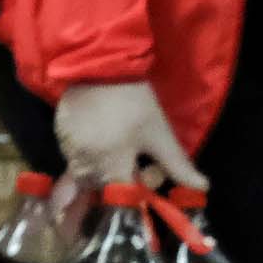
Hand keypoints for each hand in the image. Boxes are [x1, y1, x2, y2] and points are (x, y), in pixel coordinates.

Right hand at [53, 81, 204, 190]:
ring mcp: (68, 146)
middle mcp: (84, 160)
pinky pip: (71, 156)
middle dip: (112, 185)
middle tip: (129, 166)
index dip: (132, 197)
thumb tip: (202, 187)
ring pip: (81, 174)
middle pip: (96, 188)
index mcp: (110, 162)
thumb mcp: (160, 133)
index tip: (140, 186)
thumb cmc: (135, 102)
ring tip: (113, 152)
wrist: (101, 65)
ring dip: (96, 172)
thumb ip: (177, 165)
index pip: (118, 198)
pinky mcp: (59, 133)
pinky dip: (84, 157)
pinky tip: (97, 140)